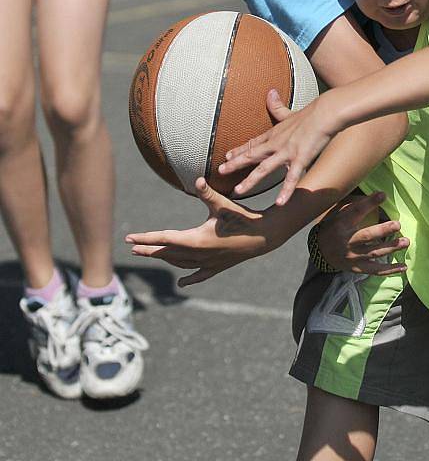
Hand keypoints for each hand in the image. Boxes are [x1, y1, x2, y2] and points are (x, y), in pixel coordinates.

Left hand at [125, 178, 264, 286]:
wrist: (264, 235)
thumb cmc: (243, 217)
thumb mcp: (223, 204)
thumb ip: (208, 193)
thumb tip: (197, 180)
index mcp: (196, 239)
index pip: (164, 238)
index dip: (145, 238)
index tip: (128, 238)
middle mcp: (198, 254)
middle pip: (168, 253)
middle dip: (149, 249)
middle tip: (132, 248)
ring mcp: (207, 263)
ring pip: (180, 263)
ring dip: (165, 259)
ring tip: (152, 255)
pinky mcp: (217, 267)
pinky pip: (198, 275)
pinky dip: (189, 278)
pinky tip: (181, 284)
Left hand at [219, 89, 341, 205]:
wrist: (327, 112)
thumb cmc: (312, 112)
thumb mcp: (290, 111)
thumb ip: (278, 106)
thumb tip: (270, 92)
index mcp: (275, 134)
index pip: (253, 143)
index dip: (240, 150)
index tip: (227, 156)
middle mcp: (276, 143)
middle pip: (252, 155)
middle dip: (235, 163)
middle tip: (220, 171)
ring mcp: (287, 152)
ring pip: (264, 168)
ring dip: (250, 180)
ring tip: (238, 191)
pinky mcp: (300, 158)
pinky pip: (291, 178)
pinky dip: (285, 191)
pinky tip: (279, 203)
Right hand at [318, 192, 408, 274]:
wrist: (321, 252)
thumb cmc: (334, 228)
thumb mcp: (339, 214)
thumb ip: (355, 206)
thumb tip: (378, 195)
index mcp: (341, 225)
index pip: (356, 212)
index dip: (369, 203)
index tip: (382, 195)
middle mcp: (347, 242)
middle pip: (366, 236)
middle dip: (383, 230)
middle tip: (397, 224)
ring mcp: (353, 257)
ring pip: (374, 253)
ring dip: (391, 247)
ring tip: (406, 241)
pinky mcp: (358, 268)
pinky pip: (376, 270)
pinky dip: (390, 270)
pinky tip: (403, 267)